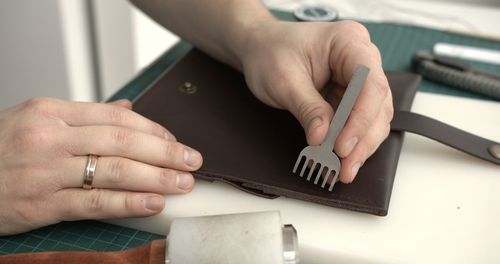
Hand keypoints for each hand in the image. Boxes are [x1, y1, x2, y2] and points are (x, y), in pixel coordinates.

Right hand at [0, 98, 202, 234]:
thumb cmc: (0, 149)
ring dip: (155, 177)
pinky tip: (153, 202)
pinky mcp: (42, 204)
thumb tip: (128, 109)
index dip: (153, 129)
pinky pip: (94, 202)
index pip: (116, 117)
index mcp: (51, 112)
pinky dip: (128, 202)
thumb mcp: (37, 121)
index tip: (175, 140)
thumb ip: (86, 117)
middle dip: (164, 151)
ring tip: (183, 182)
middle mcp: (50, 137)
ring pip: (113, 170)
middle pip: (122, 141)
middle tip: (192, 160)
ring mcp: (46, 171)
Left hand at [240, 20, 392, 182]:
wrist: (262, 48)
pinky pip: (358, 123)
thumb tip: (322, 137)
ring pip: (373, 118)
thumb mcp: (284, 80)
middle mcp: (361, 59)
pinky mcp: (350, 96)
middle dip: (362, 139)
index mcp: (348, 42)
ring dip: (360, 146)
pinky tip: (339, 161)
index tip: (343, 145)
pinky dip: (350, 143)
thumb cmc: (271, 53)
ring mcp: (358, 79)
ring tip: (342, 170)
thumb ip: (307, 108)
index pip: (369, 82)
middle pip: (376, 104)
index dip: (360, 118)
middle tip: (345, 167)